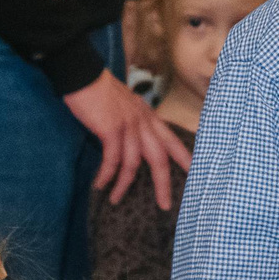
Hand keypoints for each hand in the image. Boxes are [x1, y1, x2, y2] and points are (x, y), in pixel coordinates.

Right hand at [64, 70, 190, 209]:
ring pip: (134, 164)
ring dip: (124, 185)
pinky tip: (100, 185)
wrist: (82, 74)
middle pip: (160, 158)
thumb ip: (134, 121)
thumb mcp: (126, 105)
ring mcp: (128, 126)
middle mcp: (143, 122)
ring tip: (116, 200)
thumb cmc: (100, 90)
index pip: (172, 141)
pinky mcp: (110, 130)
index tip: (196, 174)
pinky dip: (107, 175)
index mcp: (148, 116)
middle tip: (165, 205)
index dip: (185, 158)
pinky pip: (112, 160)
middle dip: (164, 184)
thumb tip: (132, 140)